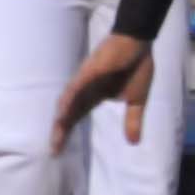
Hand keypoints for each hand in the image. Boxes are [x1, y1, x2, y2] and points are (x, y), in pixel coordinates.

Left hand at [53, 33, 154, 150]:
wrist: (140, 41)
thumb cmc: (136, 66)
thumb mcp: (137, 100)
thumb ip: (132, 120)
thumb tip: (134, 143)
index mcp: (95, 96)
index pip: (76, 117)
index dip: (66, 133)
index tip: (58, 152)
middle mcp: (85, 89)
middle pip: (68, 112)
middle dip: (60, 131)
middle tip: (54, 150)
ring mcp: (86, 79)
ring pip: (69, 100)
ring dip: (62, 117)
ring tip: (57, 135)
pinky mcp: (91, 70)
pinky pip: (78, 85)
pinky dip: (70, 98)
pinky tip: (63, 110)